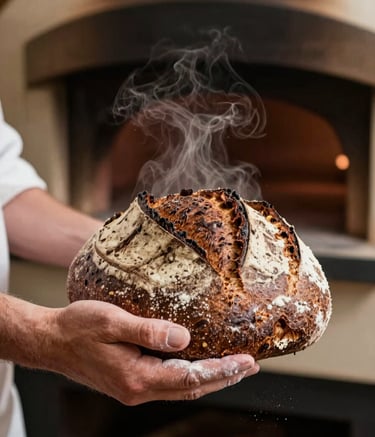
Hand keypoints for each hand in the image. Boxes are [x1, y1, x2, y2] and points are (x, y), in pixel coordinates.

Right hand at [48, 300, 259, 404]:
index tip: (246, 362)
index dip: (222, 370)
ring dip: (210, 378)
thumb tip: (184, 339)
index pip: (190, 378)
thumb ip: (148, 331)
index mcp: (137, 377)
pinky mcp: (131, 381)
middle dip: (224, 377)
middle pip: (191, 388)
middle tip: (250, 366)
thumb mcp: (112, 322)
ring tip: (234, 367)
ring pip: (182, 388)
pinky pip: (170, 382)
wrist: (51, 341)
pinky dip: (191, 376)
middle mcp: (139, 389)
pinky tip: (199, 365)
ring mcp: (135, 388)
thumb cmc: (78, 328)